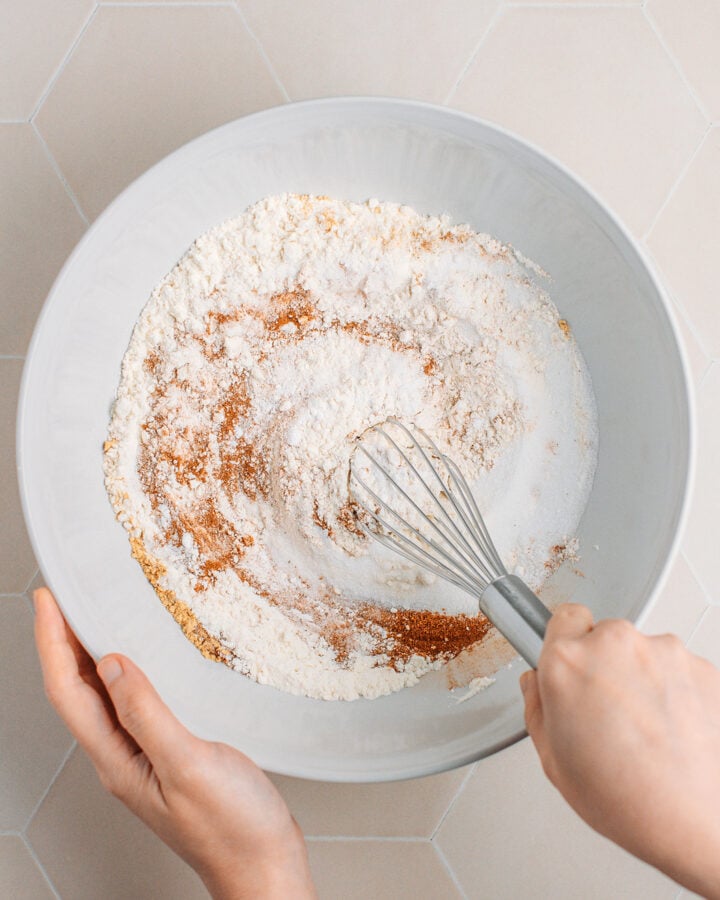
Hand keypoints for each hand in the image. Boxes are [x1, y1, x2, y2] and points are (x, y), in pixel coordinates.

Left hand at [33, 588, 315, 899]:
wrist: (263, 863)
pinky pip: (134, 701)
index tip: (48, 600)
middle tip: (64, 596)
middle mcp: (122, 757)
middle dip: (62, 641)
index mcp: (118, 761)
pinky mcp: (169, 751)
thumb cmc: (232, 827)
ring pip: (102, 695)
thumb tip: (110, 664)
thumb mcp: (188, 766)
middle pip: (76, 692)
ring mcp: (144, 755)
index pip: (68, 692)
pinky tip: (144, 656)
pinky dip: (128, 669)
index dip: (52, 643)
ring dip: (90, 653)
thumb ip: (146, 714)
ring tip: (92, 615)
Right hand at [521, 603, 719, 898]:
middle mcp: (614, 644)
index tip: (572, 660)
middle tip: (607, 711)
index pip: (563, 617)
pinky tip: (672, 731)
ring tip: (645, 729)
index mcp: (567, 662)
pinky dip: (676, 692)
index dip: (567, 641)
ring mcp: (662, 652)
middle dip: (604, 665)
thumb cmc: (625, 798)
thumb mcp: (552, 760)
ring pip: (644, 654)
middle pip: (605, 637)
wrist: (693, 822)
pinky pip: (679, 670)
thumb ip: (537, 707)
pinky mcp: (701, 666)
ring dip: (642, 678)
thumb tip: (537, 684)